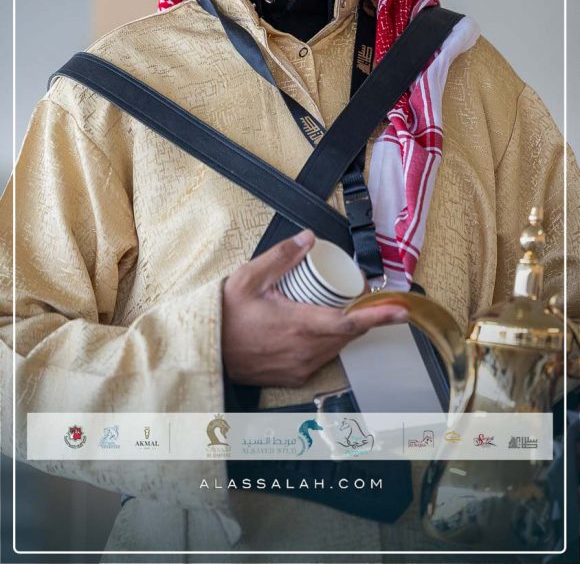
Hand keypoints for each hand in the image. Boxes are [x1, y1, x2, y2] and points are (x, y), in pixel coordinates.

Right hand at [221, 229, 407, 387]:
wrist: (203, 353)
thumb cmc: (224, 317)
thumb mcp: (248, 278)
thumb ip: (281, 257)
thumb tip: (308, 238)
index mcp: (299, 325)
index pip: (350, 322)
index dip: (379, 315)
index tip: (401, 310)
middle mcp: (304, 350)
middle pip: (348, 333)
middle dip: (360, 313)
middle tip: (361, 292)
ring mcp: (300, 366)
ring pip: (336, 345)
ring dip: (342, 326)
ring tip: (331, 304)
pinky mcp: (294, 375)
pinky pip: (322, 355)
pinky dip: (325, 339)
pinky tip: (312, 324)